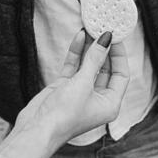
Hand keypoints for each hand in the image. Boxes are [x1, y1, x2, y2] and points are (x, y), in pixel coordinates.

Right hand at [14, 30, 129, 145]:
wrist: (36, 130)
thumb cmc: (64, 114)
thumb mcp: (83, 84)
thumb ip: (94, 60)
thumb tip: (106, 39)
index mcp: (110, 104)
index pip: (121, 74)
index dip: (119, 55)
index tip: (115, 36)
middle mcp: (97, 99)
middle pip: (106, 69)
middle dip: (104, 49)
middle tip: (103, 28)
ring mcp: (80, 93)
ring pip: (89, 66)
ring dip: (90, 48)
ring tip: (91, 28)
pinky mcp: (65, 88)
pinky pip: (74, 67)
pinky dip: (76, 53)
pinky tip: (79, 37)